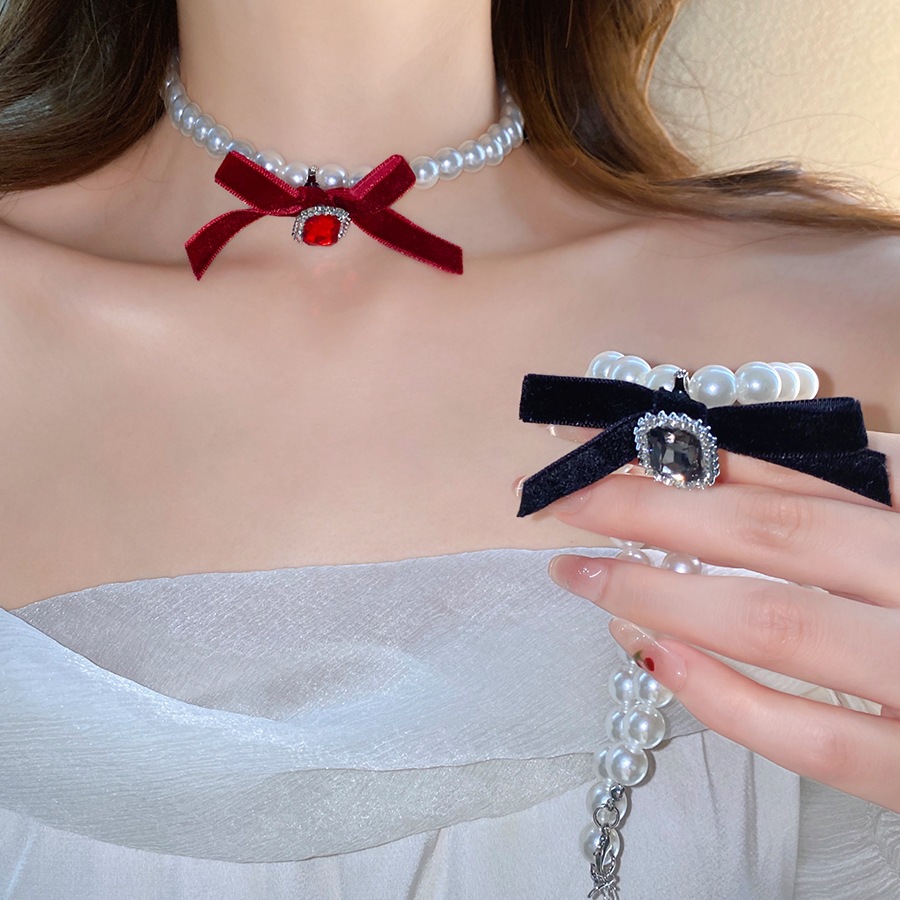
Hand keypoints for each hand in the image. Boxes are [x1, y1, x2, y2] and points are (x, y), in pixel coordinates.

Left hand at [544, 432, 899, 811]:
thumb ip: (860, 486)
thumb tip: (729, 461)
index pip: (796, 475)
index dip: (689, 459)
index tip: (605, 450)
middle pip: (770, 536)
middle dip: (650, 511)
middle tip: (560, 499)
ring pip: (775, 626)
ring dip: (660, 594)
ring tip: (578, 573)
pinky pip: (812, 743)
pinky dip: (725, 698)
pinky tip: (650, 658)